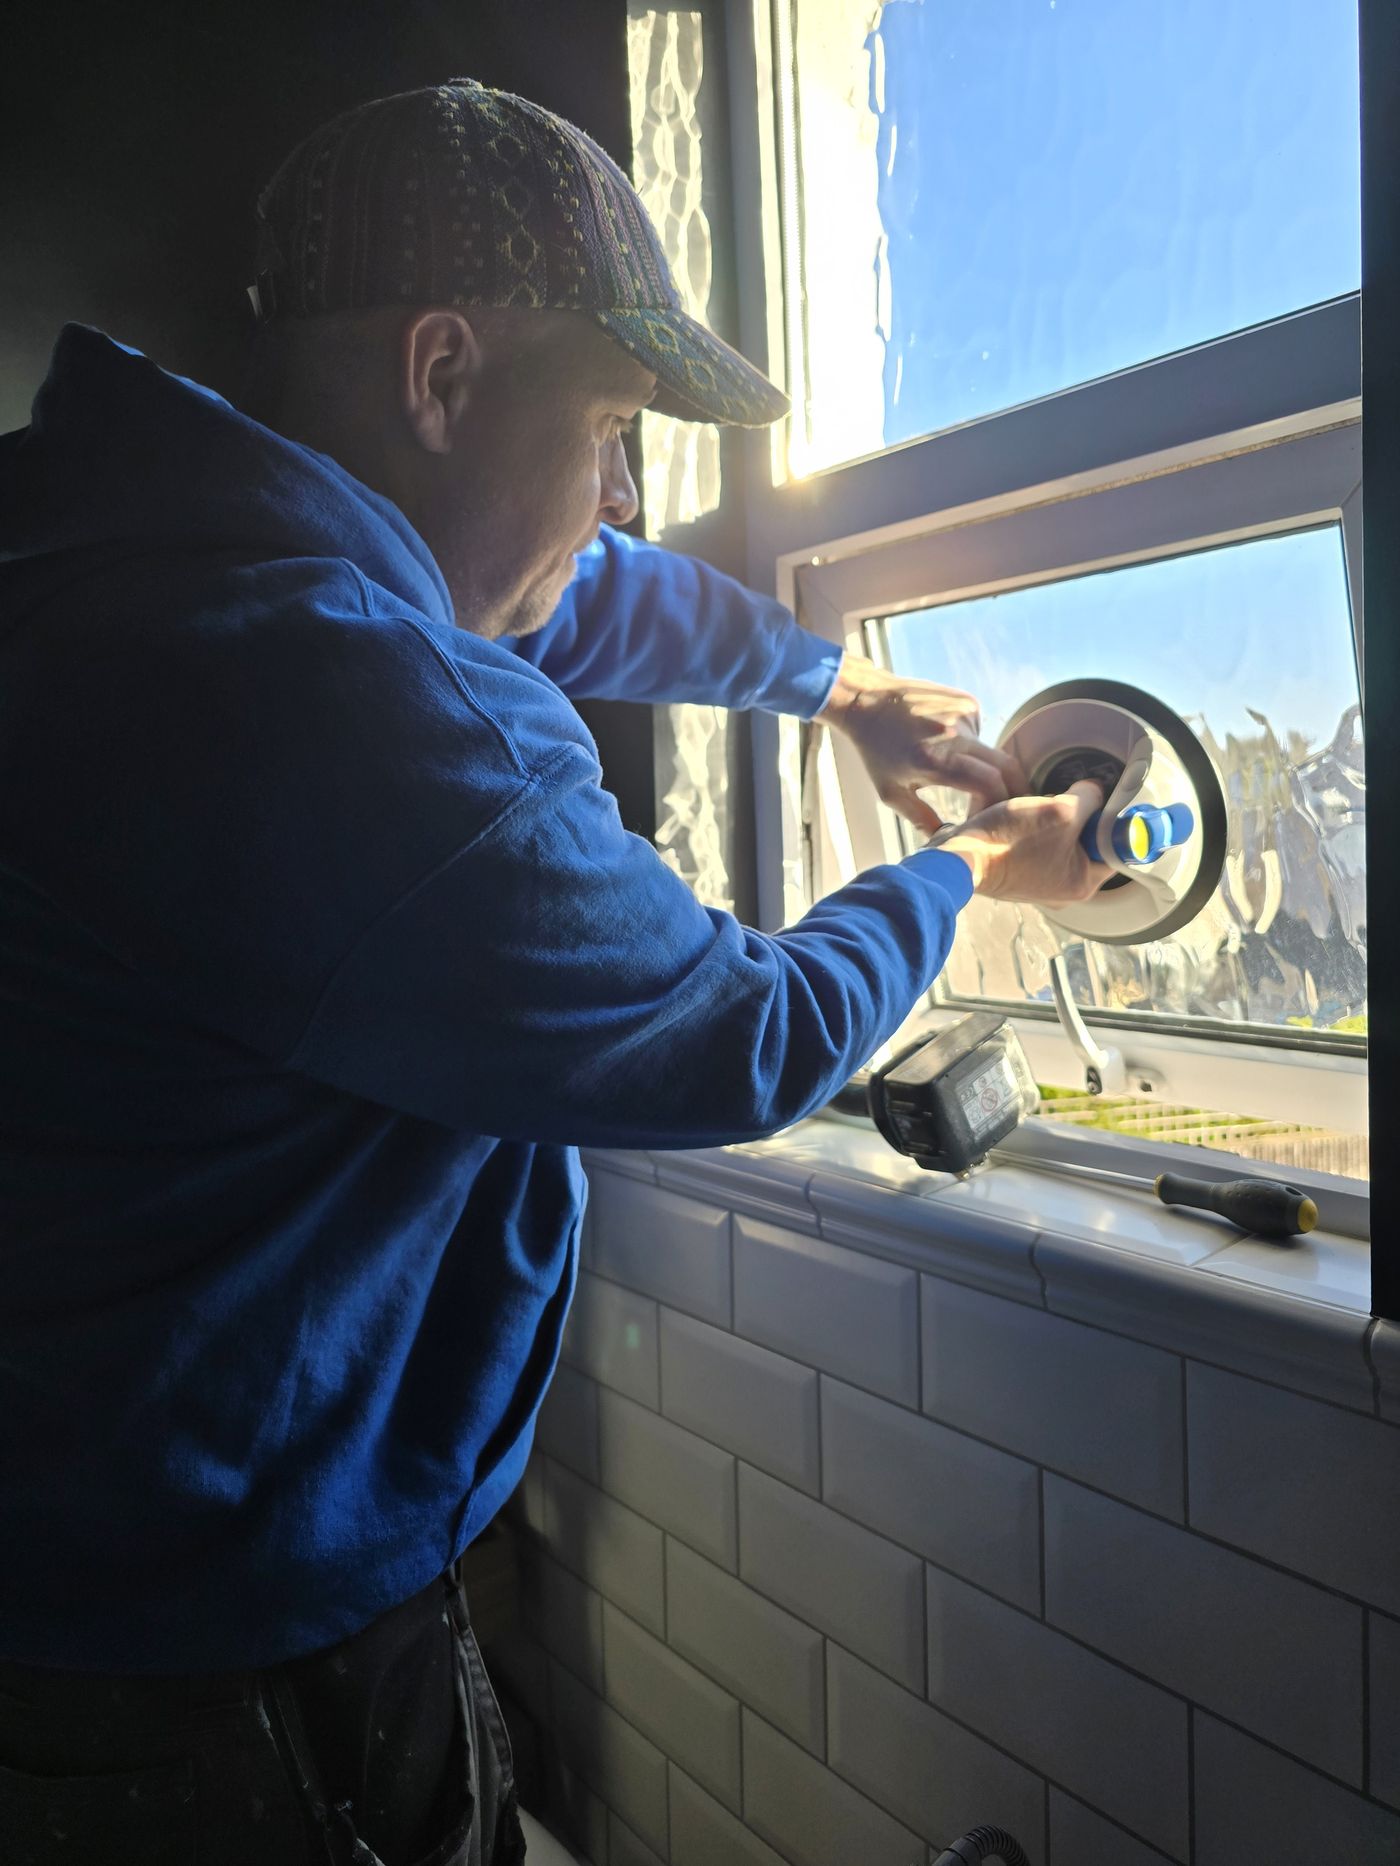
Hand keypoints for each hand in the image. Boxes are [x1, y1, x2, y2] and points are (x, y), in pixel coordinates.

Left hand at [816, 656, 1026, 832]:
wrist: (869, 701)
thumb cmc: (876, 751)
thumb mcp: (892, 792)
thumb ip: (921, 819)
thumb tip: (949, 840)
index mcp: (935, 760)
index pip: (988, 784)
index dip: (996, 805)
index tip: (987, 818)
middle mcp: (955, 734)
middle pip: (1005, 766)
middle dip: (1013, 789)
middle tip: (1010, 806)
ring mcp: (964, 714)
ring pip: (990, 752)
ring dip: (980, 766)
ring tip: (948, 764)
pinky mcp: (967, 703)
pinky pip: (979, 734)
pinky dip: (969, 745)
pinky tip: (943, 740)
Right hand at [939, 781, 1106, 904]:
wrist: (957, 857)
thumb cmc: (1008, 840)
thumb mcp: (1061, 809)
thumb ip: (1090, 798)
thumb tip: (1095, 791)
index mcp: (1083, 883)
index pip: (1115, 845)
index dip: (1110, 816)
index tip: (1101, 800)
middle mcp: (1065, 889)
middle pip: (1087, 839)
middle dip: (1076, 815)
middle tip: (1059, 803)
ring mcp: (1040, 882)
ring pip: (1061, 837)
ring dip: (1050, 817)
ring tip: (1031, 811)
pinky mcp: (1019, 872)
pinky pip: (1038, 842)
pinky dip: (1032, 825)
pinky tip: (1018, 817)